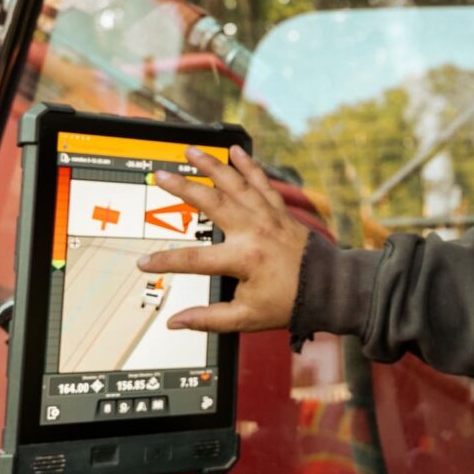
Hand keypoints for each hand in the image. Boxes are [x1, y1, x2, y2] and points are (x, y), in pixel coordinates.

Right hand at [137, 144, 308, 332]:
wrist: (329, 287)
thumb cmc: (290, 301)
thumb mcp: (247, 318)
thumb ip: (209, 319)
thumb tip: (176, 322)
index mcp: (245, 259)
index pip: (195, 260)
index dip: (166, 261)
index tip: (144, 262)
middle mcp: (255, 231)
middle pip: (212, 204)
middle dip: (184, 188)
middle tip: (161, 176)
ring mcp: (269, 217)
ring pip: (236, 184)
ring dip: (212, 166)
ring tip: (191, 151)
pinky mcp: (280, 211)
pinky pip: (262, 182)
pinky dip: (249, 165)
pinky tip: (235, 150)